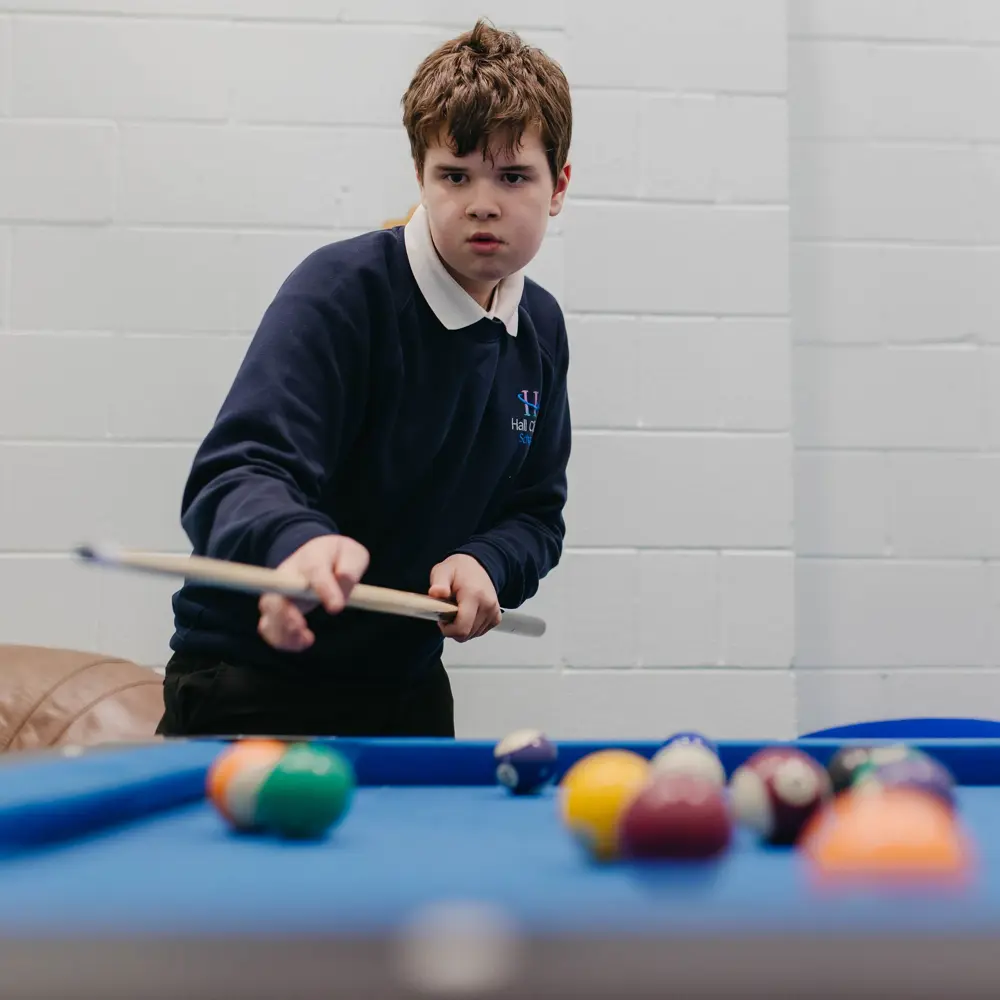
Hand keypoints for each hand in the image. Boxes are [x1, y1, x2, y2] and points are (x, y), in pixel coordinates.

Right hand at [258, 534, 369, 651]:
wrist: (318, 556)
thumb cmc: (338, 557)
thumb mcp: (352, 554)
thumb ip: (351, 565)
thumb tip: (344, 578)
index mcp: (311, 558)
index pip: (313, 570)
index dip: (323, 589)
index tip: (336, 608)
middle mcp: (287, 576)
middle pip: (275, 595)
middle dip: (285, 615)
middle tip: (302, 627)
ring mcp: (278, 594)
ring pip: (268, 616)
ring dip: (283, 633)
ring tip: (307, 640)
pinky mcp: (276, 611)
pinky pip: (269, 629)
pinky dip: (282, 640)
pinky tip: (302, 643)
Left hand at [428, 554, 500, 641]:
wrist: (476, 566)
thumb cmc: (459, 570)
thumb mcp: (443, 572)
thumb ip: (438, 583)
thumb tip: (436, 592)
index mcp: (474, 595)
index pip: (461, 628)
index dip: (447, 629)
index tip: (442, 619)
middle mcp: (487, 605)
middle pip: (466, 634)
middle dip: (453, 628)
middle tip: (448, 612)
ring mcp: (493, 612)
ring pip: (472, 635)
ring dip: (461, 628)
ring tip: (457, 611)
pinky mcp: (496, 617)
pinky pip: (479, 632)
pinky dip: (471, 627)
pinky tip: (467, 614)